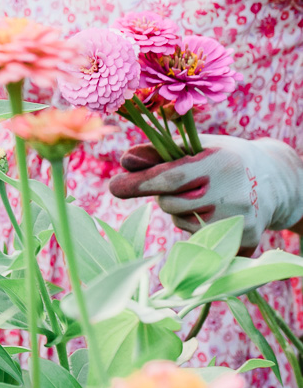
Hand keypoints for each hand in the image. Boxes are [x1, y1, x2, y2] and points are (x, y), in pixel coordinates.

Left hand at [108, 134, 302, 250]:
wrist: (274, 181)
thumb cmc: (224, 158)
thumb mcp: (197, 147)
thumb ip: (159, 153)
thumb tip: (125, 160)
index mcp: (220, 162)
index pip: (170, 177)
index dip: (138, 183)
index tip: (113, 187)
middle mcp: (232, 193)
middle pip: (170, 204)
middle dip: (164, 195)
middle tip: (182, 185)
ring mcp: (240, 221)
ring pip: (181, 223)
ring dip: (180, 212)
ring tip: (204, 197)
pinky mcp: (244, 240)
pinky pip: (198, 239)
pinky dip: (195, 227)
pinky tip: (214, 213)